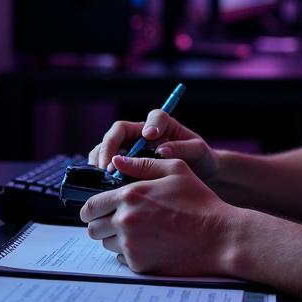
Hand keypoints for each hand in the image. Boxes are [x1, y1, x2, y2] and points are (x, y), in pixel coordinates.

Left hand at [79, 156, 236, 275]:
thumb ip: (142, 164)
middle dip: (101, 223)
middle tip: (116, 220)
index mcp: (130, 195)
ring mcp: (131, 245)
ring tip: (138, 230)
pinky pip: (122, 258)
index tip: (97, 209)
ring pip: (106, 243)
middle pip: (93, 228)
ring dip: (115, 237)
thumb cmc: (199, 202)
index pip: (91, 205)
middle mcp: (126, 221)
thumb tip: (116, 161)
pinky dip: (130, 252)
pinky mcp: (140, 265)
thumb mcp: (176, 170)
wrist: (218, 237)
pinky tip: (150, 243)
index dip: (91, 208)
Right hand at [87, 111, 218, 183]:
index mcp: (163, 124)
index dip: (149, 124)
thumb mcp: (198, 151)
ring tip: (103, 175)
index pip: (153, 117)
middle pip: (119, 131)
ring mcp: (132, 149)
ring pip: (108, 147)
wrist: (200, 176)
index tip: (150, 136)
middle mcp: (143, 134)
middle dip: (110, 146)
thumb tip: (162, 150)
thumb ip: (183, 148)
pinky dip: (102, 172)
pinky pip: (108, 164)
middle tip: (109, 164)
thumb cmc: (201, 159)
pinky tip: (104, 184)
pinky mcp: (126, 165)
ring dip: (101, 159)